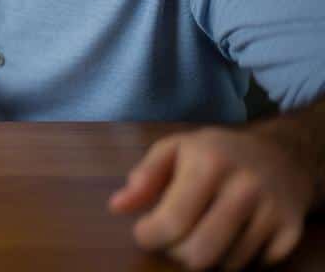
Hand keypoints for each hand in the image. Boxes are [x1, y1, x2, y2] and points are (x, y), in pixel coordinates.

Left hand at [108, 127, 311, 269]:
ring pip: (226, 264)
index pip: (173, 221)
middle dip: (176, 252)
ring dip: (206, 256)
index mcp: (210, 163)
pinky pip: (254, 266)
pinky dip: (235, 258)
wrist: (281, 154)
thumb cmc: (216, 152)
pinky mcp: (291, 230)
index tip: (145, 232)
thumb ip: (145, 177)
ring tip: (201, 231)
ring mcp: (272, 210)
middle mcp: (245, 187)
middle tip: (172, 238)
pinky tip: (230, 236)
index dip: (150, 236)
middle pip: (200, 253)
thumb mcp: (176, 149)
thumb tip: (117, 206)